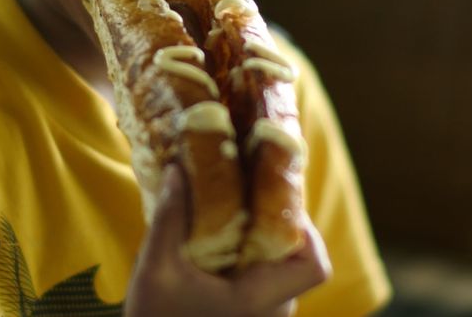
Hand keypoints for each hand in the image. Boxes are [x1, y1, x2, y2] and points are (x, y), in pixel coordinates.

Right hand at [125, 165, 331, 316]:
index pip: (315, 267)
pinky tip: (224, 245)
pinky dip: (255, 261)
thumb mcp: (156, 268)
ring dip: (266, 243)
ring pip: (284, 272)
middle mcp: (272, 313)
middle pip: (300, 262)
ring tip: (234, 217)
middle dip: (280, 227)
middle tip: (249, 198)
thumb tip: (179, 169)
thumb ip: (170, 218)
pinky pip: (269, 283)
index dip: (308, 232)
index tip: (276, 205)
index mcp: (257, 299)